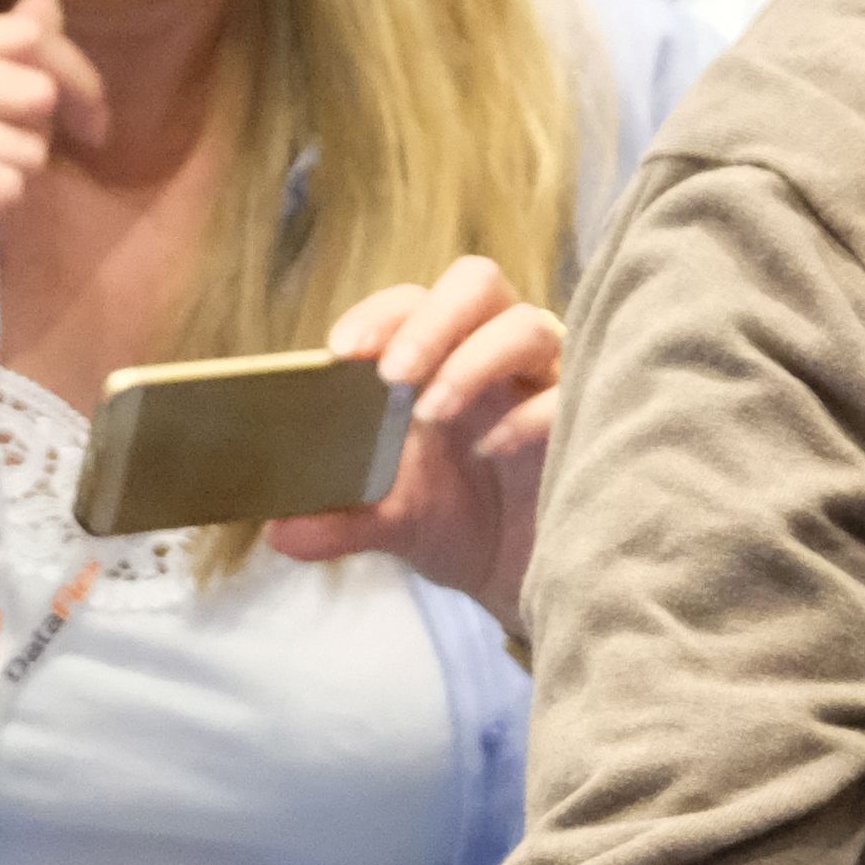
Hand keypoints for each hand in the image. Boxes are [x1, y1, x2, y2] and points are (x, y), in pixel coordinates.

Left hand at [265, 256, 558, 625]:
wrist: (515, 581)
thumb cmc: (453, 523)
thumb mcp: (387, 523)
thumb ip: (338, 521)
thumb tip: (280, 532)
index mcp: (438, 358)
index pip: (412, 301)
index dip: (379, 314)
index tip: (342, 353)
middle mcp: (494, 355)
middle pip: (479, 283)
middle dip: (433, 319)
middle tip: (393, 375)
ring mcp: (544, 383)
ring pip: (530, 324)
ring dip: (475, 360)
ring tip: (433, 414)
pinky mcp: (584, 423)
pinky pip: (569, 394)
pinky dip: (527, 415)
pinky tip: (490, 451)